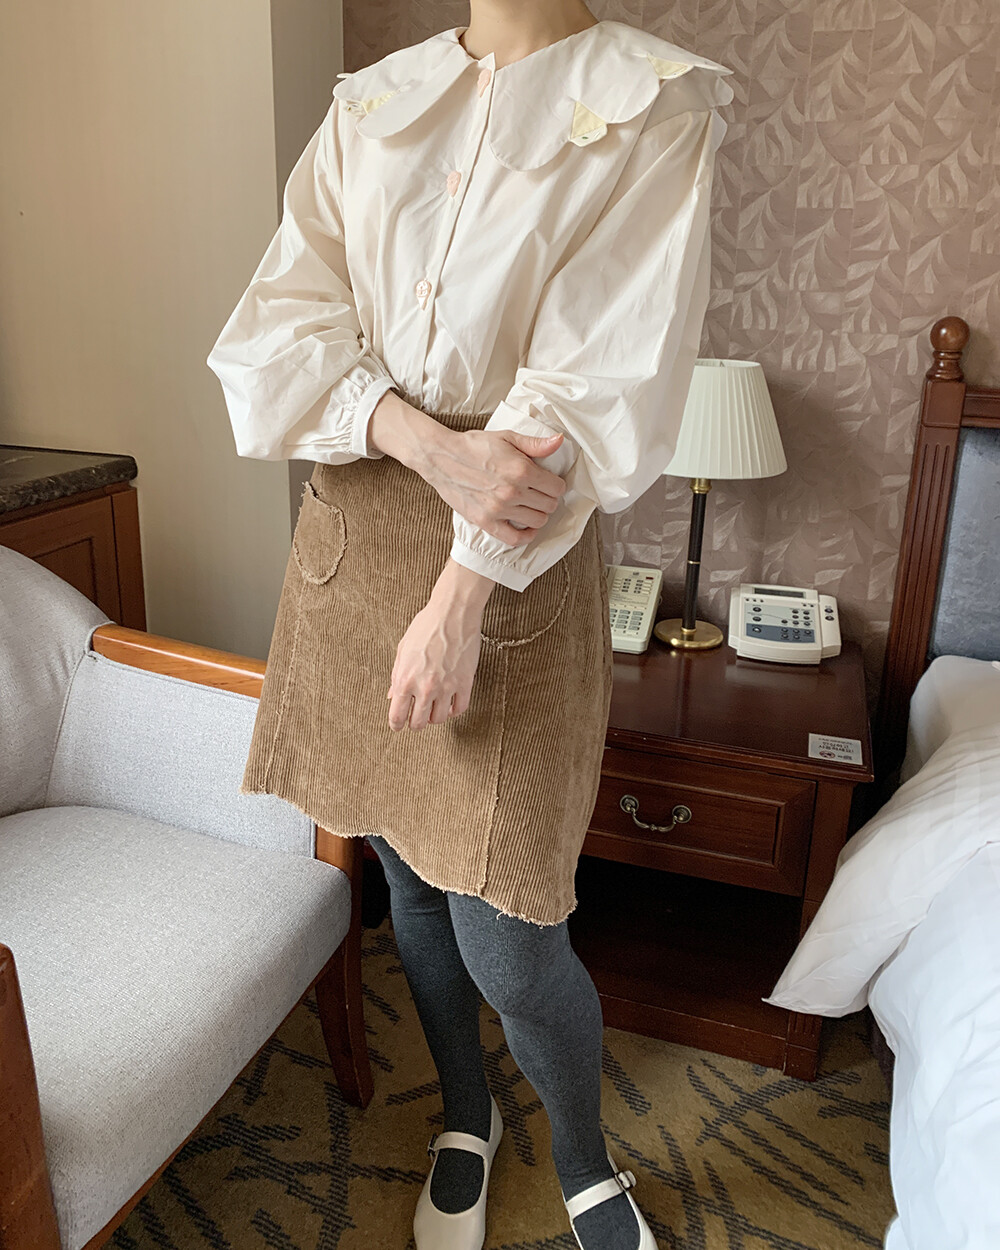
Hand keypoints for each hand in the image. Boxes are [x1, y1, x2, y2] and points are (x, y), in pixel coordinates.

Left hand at [387, 560, 494, 730]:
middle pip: (419, 723)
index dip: (396, 725)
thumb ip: (396, 675)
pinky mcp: (465, 683)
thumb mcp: (403, 649)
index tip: (398, 725)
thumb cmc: (426, 626)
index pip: (397, 716)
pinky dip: (454, 710)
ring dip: (435, 717)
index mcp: (405, 679)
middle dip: (415, 724)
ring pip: (440, 719)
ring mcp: (447, 687)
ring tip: (434, 709)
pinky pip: (460, 708)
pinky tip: (450, 704)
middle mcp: (425, 687)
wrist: (453, 613)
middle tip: (416, 719)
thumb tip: (392, 695)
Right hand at [422, 426, 567, 545]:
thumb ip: (535, 444)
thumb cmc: (474, 445)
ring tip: (531, 506)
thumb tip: (559, 442)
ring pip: (537, 521)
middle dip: (548, 498)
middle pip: (549, 505)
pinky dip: (525, 536)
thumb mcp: (506, 437)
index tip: (549, 482)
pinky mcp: (486, 521)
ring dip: (539, 514)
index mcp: (522, 469)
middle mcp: (513, 491)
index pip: (557, 487)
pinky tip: (526, 527)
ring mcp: (499, 509)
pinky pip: (515, 539)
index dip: (556, 484)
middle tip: (539, 493)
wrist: (441, 457)